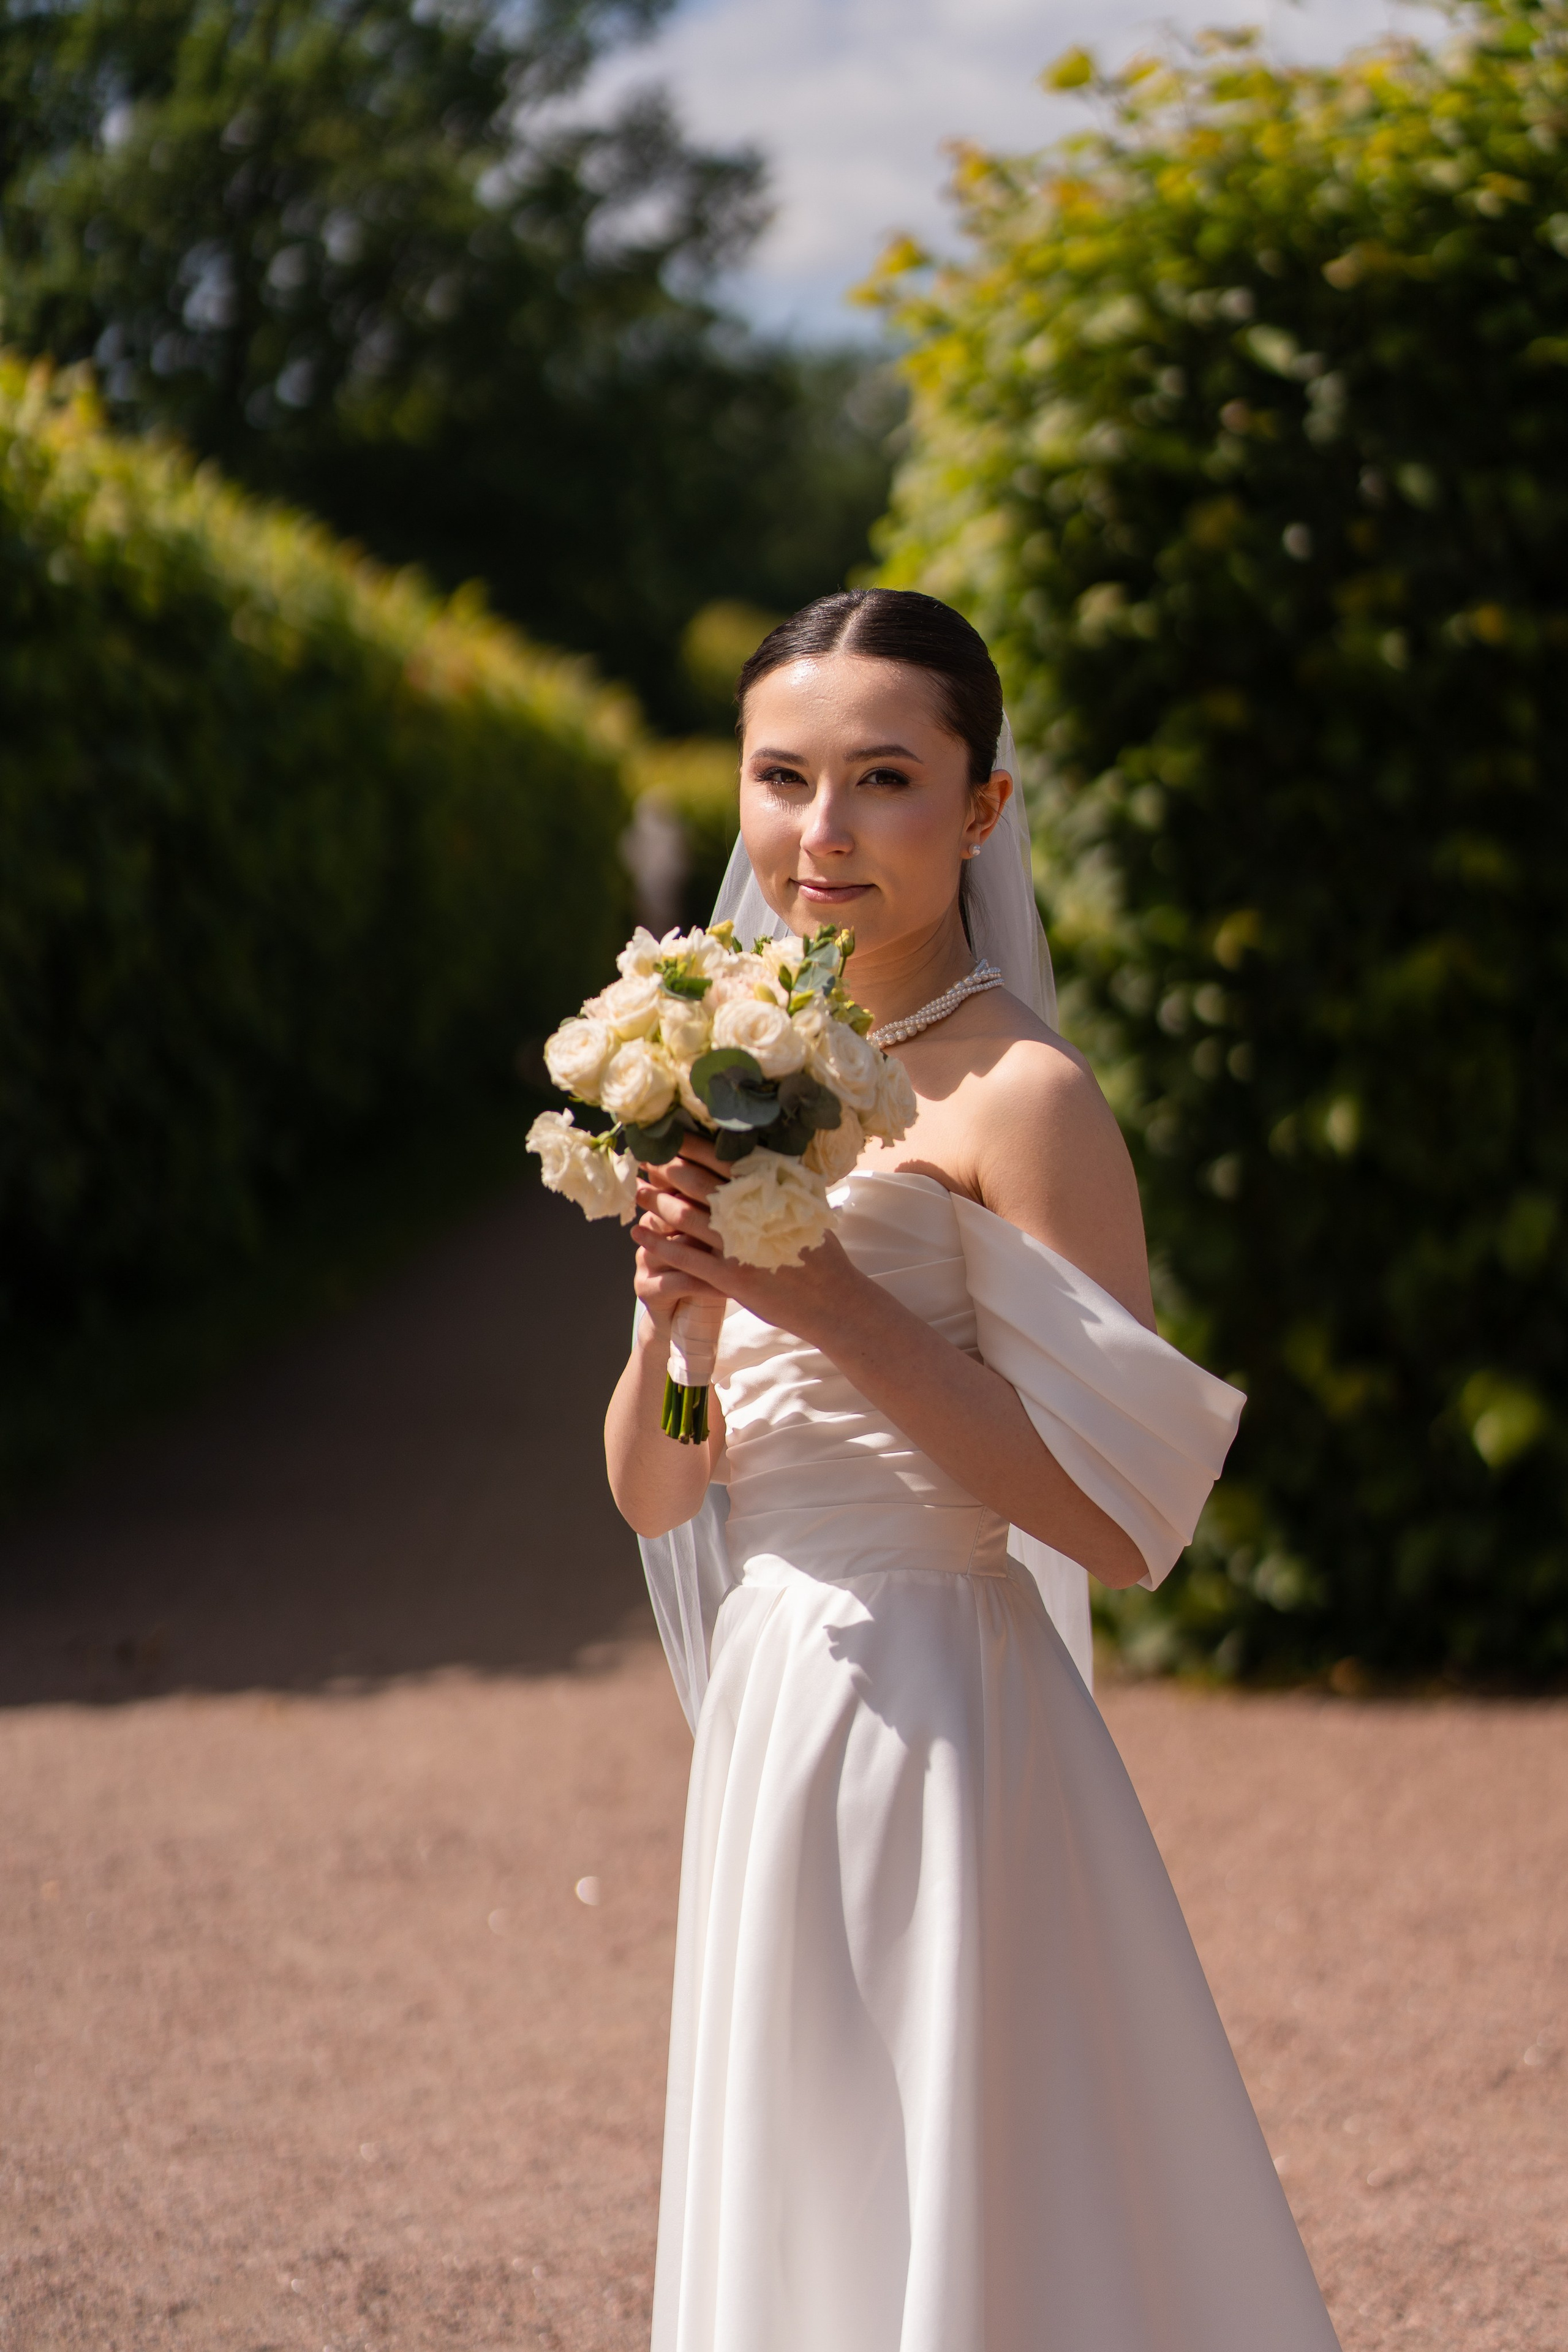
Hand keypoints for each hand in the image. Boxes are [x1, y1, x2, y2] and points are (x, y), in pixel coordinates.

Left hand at [634, 1133, 865, 1348]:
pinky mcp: (729, 1277)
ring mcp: (739, 1246)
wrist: (834, 1301)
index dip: (691, 1147)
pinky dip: (659, 1243)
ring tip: (639, 1192)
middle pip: (697, 1183)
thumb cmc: (822, 1254)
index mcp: (772, 1190)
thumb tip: (757, 1158)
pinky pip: (684, 1257)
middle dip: (666, 1170)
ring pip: (685, 1217)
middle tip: (645, 1161)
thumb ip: (781, 1183)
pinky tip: (640, 1235)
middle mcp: (752, 1213)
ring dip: (656, 1203)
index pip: (722, 1159)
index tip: (670, 1138)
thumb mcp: (808, 1206)